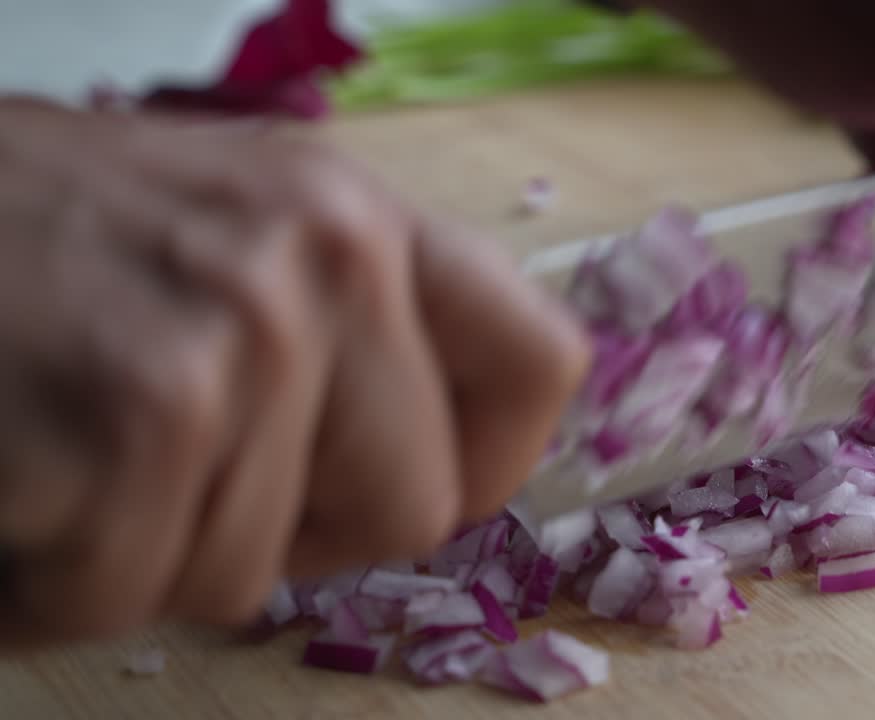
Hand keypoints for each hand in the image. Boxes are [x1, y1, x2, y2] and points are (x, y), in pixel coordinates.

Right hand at [0, 100, 588, 647]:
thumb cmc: (32, 238)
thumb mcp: (225, 239)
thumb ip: (341, 333)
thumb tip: (437, 474)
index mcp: (362, 218)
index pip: (541, 363)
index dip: (485, 461)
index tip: (404, 488)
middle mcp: (328, 259)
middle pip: (416, 509)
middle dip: (294, 537)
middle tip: (180, 488)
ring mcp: (242, 336)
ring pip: (250, 576)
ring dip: (139, 556)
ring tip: (65, 457)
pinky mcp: (136, 415)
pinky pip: (121, 594)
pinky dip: (43, 585)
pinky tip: (8, 490)